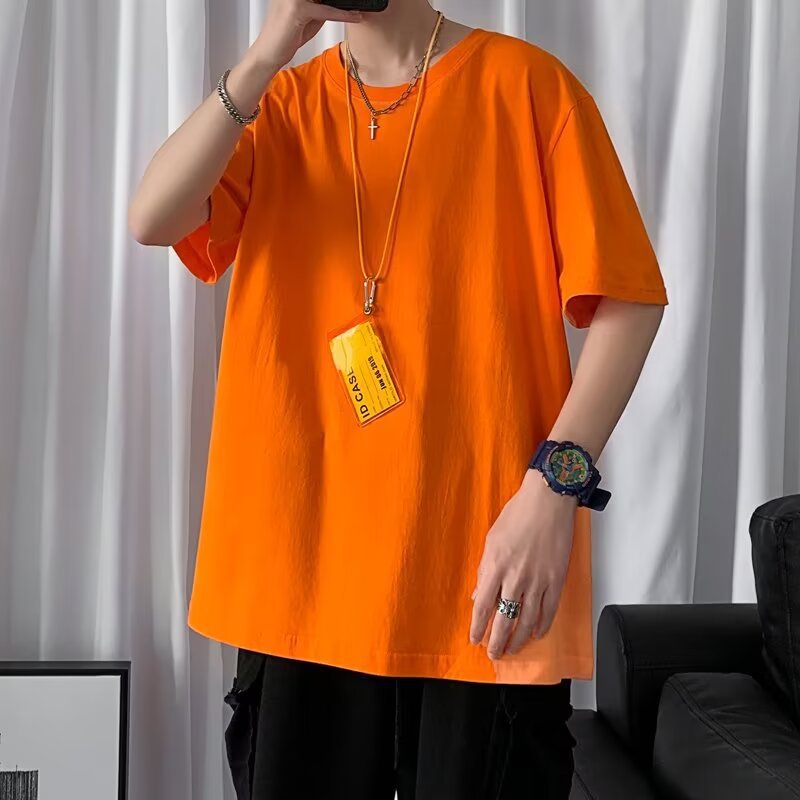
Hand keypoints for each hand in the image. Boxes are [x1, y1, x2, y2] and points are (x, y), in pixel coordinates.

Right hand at [253, 0, 363, 70]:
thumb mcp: (308, 18)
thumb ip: (321, 6)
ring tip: (357, 4)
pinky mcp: (297, 10)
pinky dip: (342, 14)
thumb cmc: (285, 37)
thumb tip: (339, 3)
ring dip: (342, 1)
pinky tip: (354, 16)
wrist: (268, 54)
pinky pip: (325, 10)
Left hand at [469, 470, 577, 659]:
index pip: (483, 607)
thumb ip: (485, 569)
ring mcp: (538, 580)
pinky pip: (549, 610)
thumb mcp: (491, 540)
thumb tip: (479, 594)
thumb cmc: (518, 514)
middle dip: (497, 641)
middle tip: (494, 653)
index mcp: (495, 566)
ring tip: (513, 649)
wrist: (547, 501)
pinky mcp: (556, 579)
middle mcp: (515, 577)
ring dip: (518, 640)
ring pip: (527, 621)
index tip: (475, 638)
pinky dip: (542, 625)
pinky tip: (537, 633)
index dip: (478, 627)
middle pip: (505, 620)